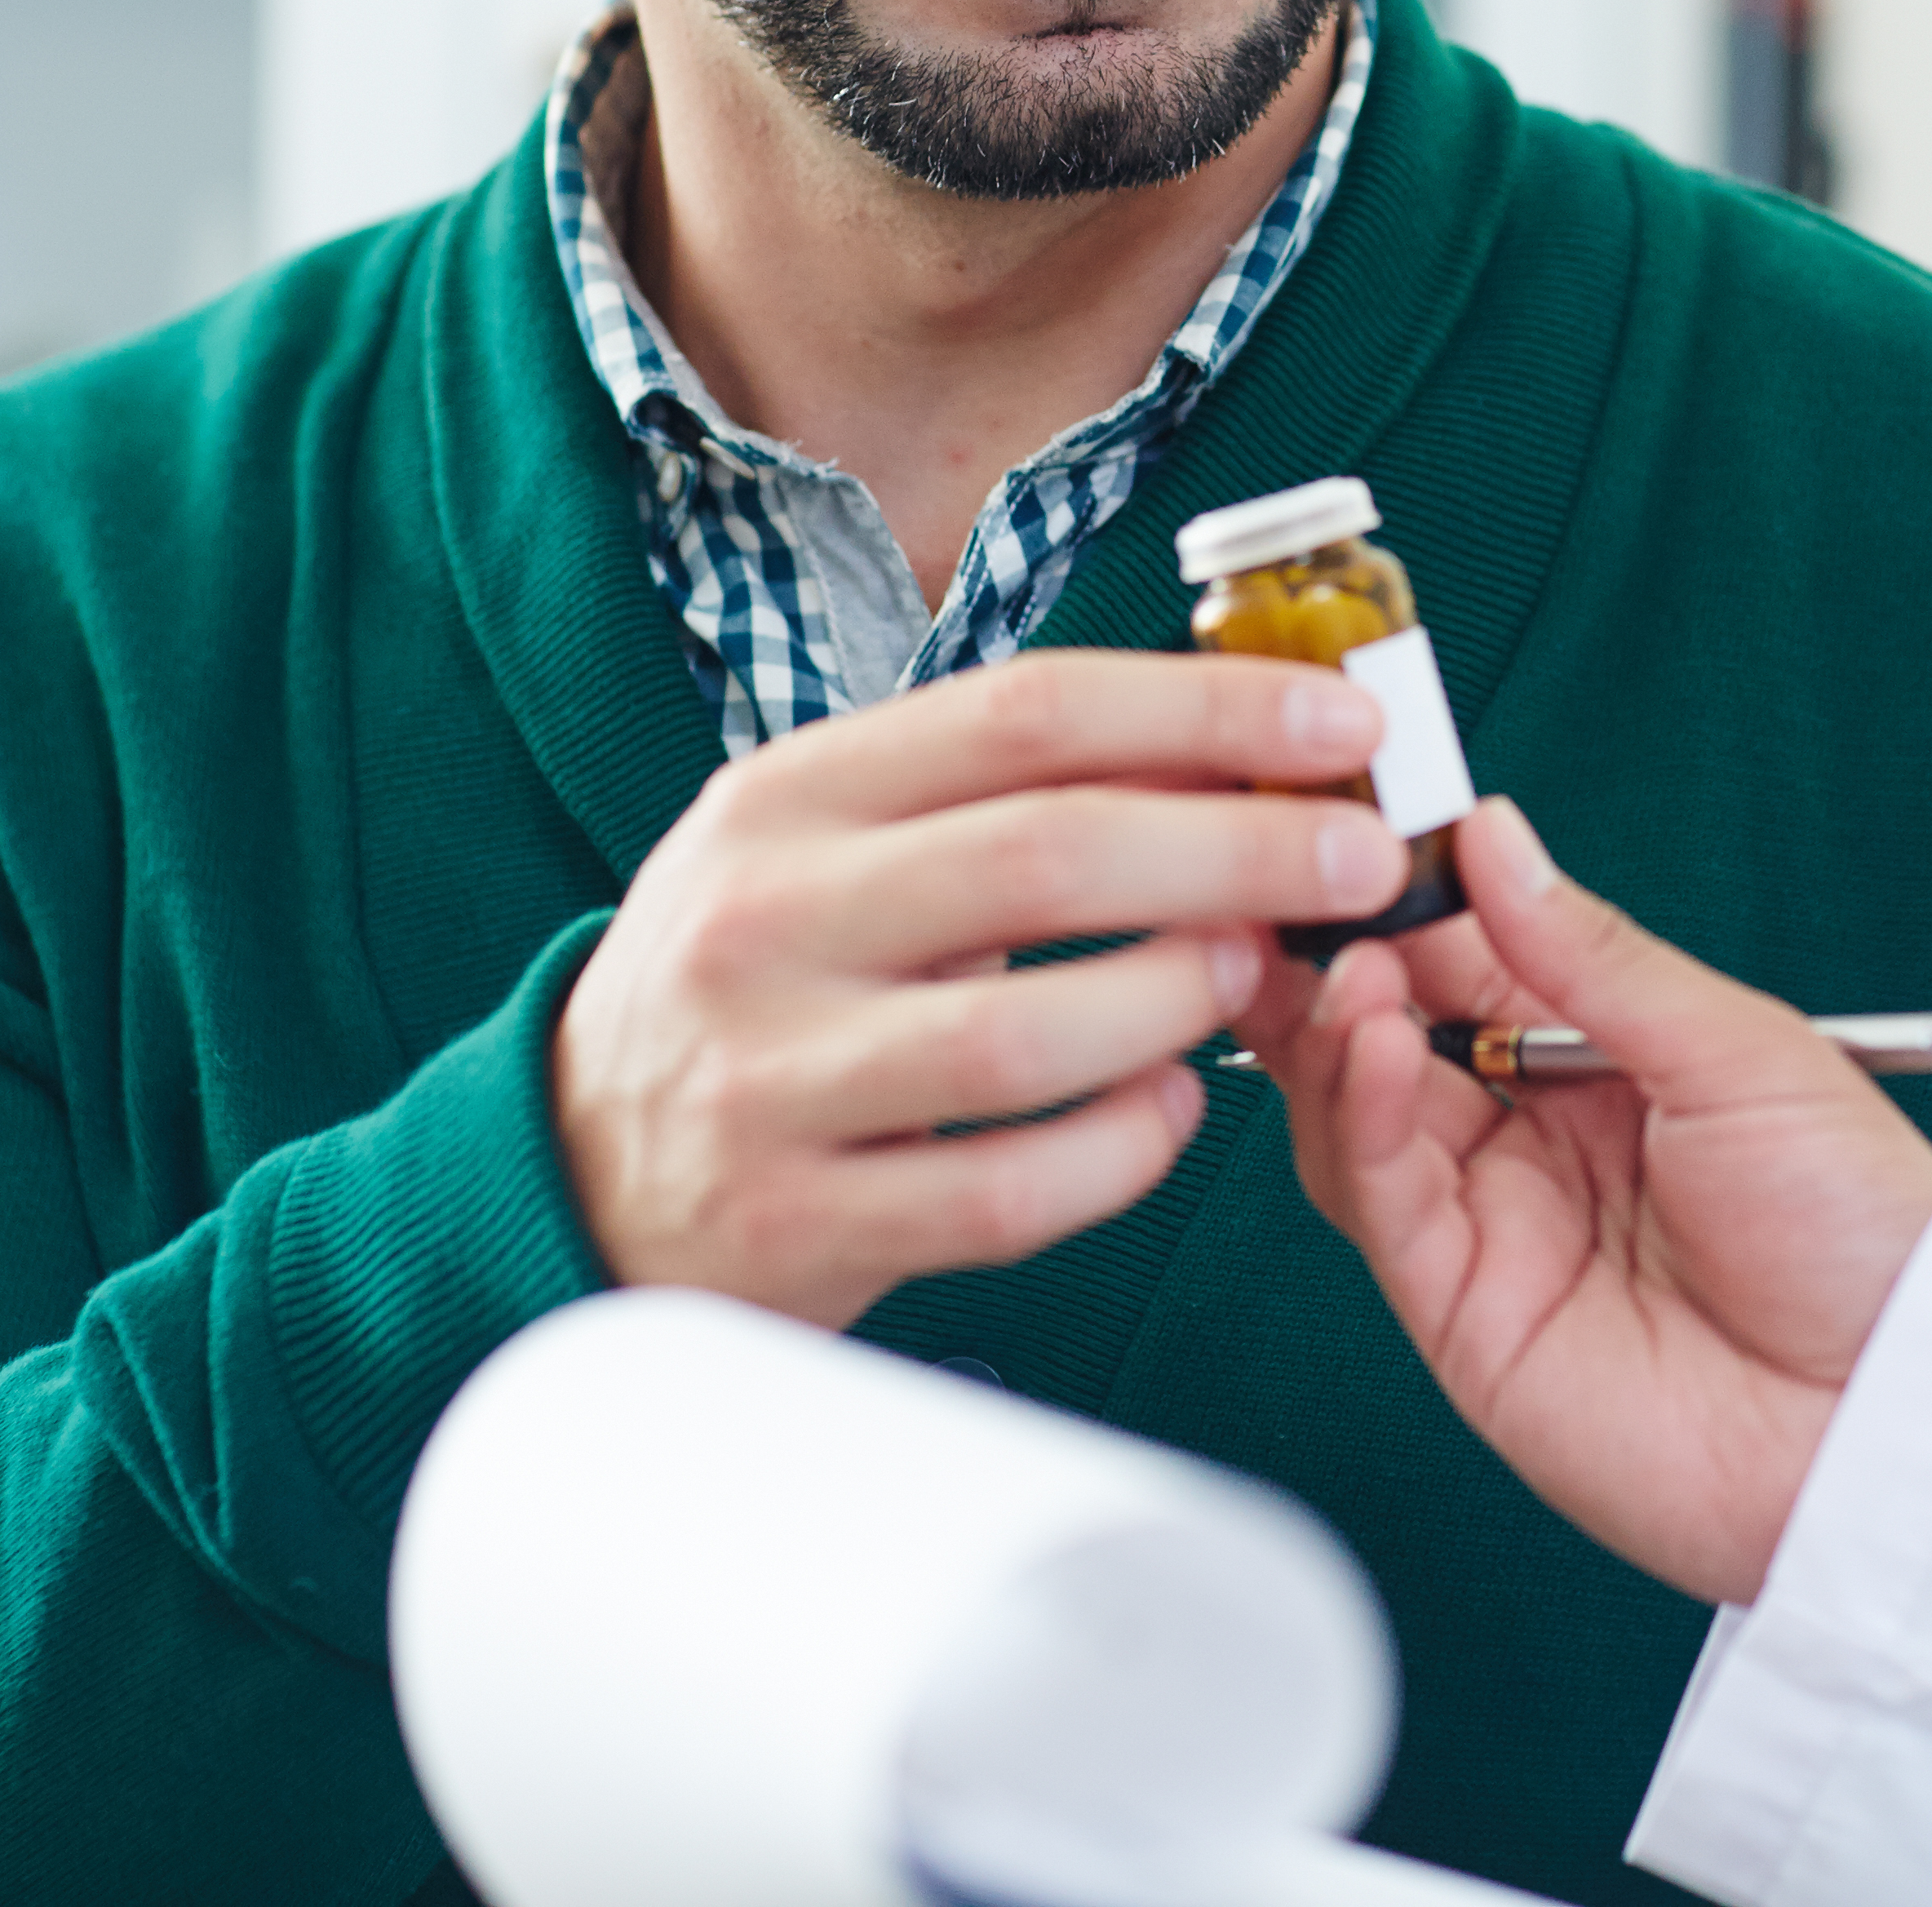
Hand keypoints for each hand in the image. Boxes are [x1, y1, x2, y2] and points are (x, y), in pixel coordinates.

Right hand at [555, 650, 1409, 1327]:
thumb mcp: (833, 846)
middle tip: (1360, 859)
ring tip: (1256, 981)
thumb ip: (1002, 795)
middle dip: (1239, 848)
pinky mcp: (791, 1223)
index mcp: (790, 795)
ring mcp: (767, 1078)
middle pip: (1045, 856)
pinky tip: (1170, 1113)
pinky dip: (1118, 1152)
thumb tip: (1241, 747)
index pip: (1024, 713)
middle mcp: (764, 919)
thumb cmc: (766, 981)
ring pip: (1023, 1034)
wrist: (571, 1164)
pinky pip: (1002, 1193)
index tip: (1342, 719)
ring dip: (1179, 1002)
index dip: (1204, 708)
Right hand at [1235, 801, 1931, 1604]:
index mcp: (1606, 1066)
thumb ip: (1594, 955)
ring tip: (1344, 968)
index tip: (1362, 831)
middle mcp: (1536, 1143)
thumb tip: (1495, 837)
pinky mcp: (1463, 1316)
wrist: (1892, 1412)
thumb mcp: (1739, 1050)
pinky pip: (1385, 1204)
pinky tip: (1372, 1047)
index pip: (1472, 960)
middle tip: (1301, 893)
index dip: (1413, 899)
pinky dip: (1364, 1120)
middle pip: (1393, 1037)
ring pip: (1360, 1118)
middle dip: (1339, 962)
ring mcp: (1493, 1229)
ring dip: (1335, 1033)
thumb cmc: (1859, 1233)